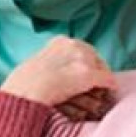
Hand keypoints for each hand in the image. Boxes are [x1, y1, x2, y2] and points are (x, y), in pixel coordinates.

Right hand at [1, 36, 116, 118]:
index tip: (91, 70)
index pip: (83, 49)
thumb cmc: (23, 86)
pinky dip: (110, 85)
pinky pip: (106, 80)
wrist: (24, 95)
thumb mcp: (37, 64)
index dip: (88, 62)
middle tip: (100, 82)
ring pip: (101, 68)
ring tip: (105, 89)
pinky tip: (112, 91)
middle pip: (95, 56)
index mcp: (60, 41)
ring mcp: (81, 59)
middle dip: (98, 69)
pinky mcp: (88, 75)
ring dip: (104, 78)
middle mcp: (72, 46)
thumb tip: (61, 71)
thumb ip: (53, 62)